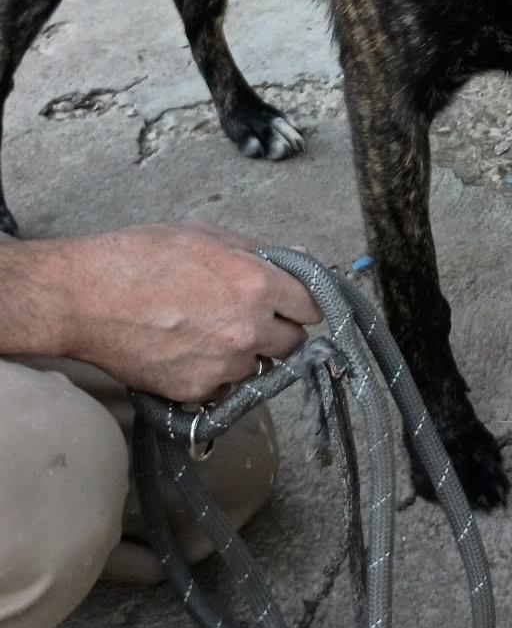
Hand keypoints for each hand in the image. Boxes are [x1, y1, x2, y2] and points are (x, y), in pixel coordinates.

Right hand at [19, 225, 321, 401]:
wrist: (84, 298)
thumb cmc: (139, 257)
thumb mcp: (205, 235)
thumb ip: (257, 251)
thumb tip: (296, 258)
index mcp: (255, 284)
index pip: (311, 306)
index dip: (300, 302)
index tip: (289, 302)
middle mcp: (248, 330)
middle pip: (293, 343)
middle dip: (277, 330)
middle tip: (246, 316)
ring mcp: (224, 366)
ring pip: (258, 367)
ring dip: (245, 354)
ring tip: (207, 332)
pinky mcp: (196, 393)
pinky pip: (225, 388)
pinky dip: (215, 376)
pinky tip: (188, 351)